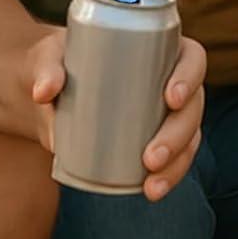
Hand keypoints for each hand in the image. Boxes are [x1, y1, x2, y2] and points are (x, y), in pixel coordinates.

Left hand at [29, 29, 207, 201]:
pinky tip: (152, 191)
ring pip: (189, 135)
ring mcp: (166, 111)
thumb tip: (43, 92)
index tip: (170, 97)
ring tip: (152, 185)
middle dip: (179, 134)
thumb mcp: (47, 58)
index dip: (189, 77)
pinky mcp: (155, 137)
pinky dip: (169, 175)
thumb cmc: (54, 63)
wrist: (45, 93)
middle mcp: (170, 78)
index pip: (192, 57)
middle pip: (193, 104)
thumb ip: (47, 69)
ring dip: (178, 162)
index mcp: (159, 47)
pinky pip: (175, 157)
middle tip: (151, 157)